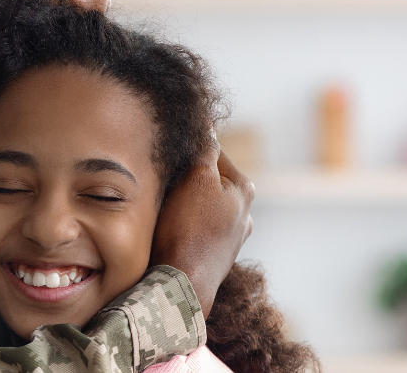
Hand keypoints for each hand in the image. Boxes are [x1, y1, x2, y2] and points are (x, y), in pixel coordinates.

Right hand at [150, 144, 254, 319]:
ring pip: (202, 206)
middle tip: (162, 181)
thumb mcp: (196, 178)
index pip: (214, 151)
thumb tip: (206, 123)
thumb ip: (204, 148)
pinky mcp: (214, 257)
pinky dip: (184, 225)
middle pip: (209, 180)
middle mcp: (244, 214)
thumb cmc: (188, 230)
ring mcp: (231, 238)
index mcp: (244, 190)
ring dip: (184, 203)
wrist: (181, 284)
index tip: (166, 153)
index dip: (187, 149)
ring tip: (162, 208)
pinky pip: (197, 228)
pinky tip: (168, 230)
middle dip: (186, 178)